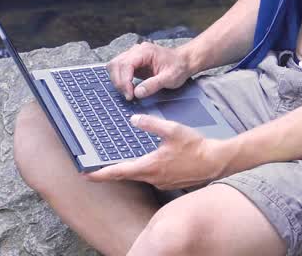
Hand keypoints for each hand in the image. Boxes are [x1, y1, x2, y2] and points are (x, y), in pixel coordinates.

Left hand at [84, 114, 231, 189]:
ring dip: (125, 171)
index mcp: (150, 165)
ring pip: (137, 176)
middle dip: (108, 173)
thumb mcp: (172, 129)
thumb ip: (151, 124)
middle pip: (125, 176)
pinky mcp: (168, 182)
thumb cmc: (196, 146)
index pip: (119, 171)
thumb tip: (134, 119)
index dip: (100, 174)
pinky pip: (149, 177)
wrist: (215, 162)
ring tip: (113, 165)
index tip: (86, 175)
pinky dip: (140, 170)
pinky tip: (141, 162)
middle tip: (93, 171)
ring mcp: (161, 182)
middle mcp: (153, 177)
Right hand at [107, 42, 190, 100]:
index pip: (125, 64)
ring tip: (128, 93)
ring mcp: (133, 55)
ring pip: (114, 66)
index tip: (130, 95)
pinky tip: (129, 89)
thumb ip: (153, 85)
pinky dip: (120, 80)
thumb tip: (137, 93)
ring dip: (118, 81)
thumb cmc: (178, 67)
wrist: (183, 62)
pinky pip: (119, 69)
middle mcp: (136, 50)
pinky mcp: (133, 62)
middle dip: (119, 82)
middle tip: (128, 96)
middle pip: (116, 64)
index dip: (124, 80)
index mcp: (145, 51)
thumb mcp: (170, 78)